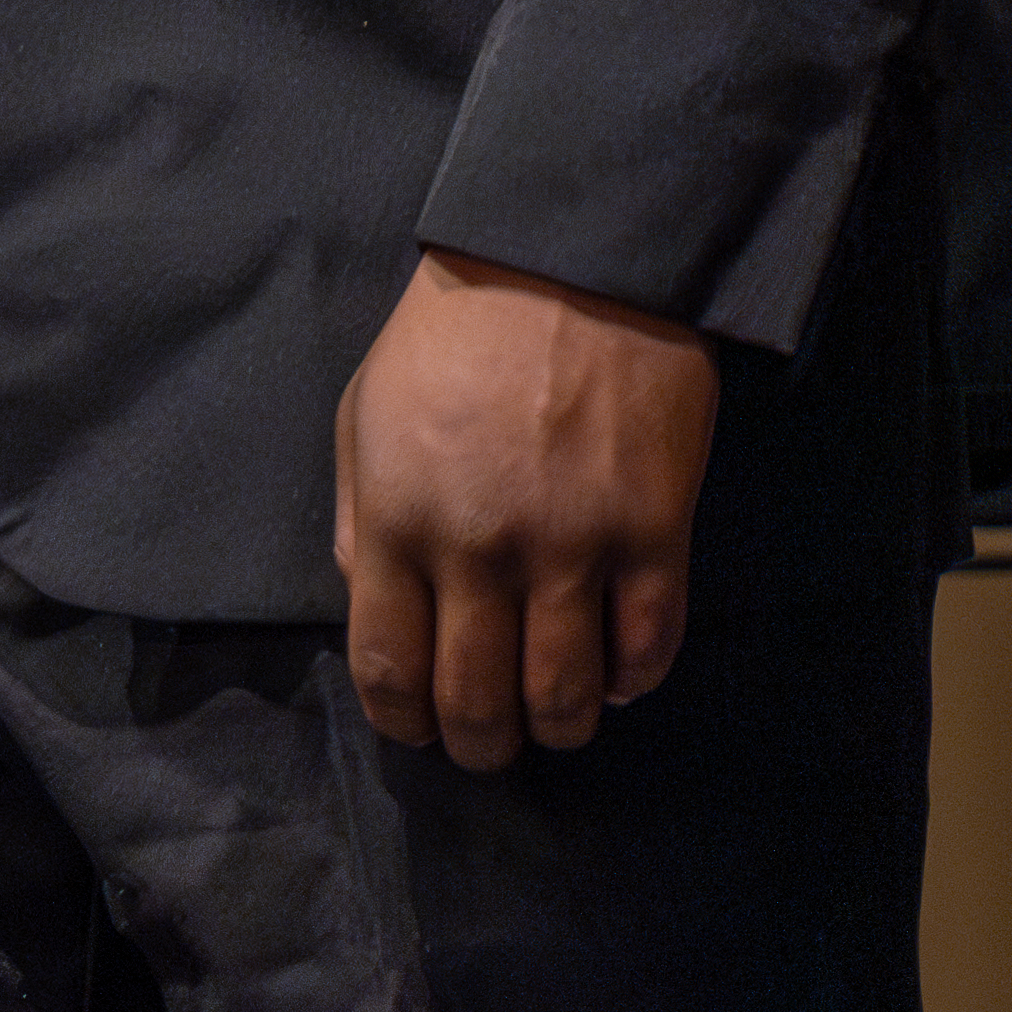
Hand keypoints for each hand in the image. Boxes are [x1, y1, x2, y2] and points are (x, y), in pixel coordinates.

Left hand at [336, 247, 716, 769]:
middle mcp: (478, 548)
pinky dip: (632, 681)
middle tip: (488, 744)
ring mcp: (572, 546)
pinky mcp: (653, 534)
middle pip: (479, 701)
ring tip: (554, 723)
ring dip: (560, 727)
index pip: (389, 664)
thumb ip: (358, 517)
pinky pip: (648, 649)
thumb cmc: (447, 340)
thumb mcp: (364, 415)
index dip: (403, 720)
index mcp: (394, 518)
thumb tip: (369, 602)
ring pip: (568, 695)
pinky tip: (617, 675)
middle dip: (480, 744)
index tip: (418, 732)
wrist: (560, 267)